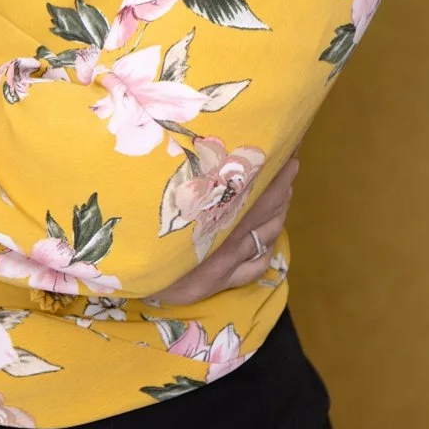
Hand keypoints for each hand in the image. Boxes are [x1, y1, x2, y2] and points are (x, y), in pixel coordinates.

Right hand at [148, 149, 301, 305]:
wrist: (136, 278)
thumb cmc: (146, 231)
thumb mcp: (168, 198)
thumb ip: (190, 178)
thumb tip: (206, 152)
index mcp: (219, 212)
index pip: (261, 187)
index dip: (279, 169)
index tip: (291, 147)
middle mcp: (231, 235)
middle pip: (269, 208)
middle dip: (284, 184)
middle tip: (292, 162)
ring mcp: (230, 260)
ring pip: (267, 234)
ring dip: (280, 213)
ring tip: (284, 193)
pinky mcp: (223, 280)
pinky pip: (255, 266)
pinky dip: (267, 251)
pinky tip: (268, 241)